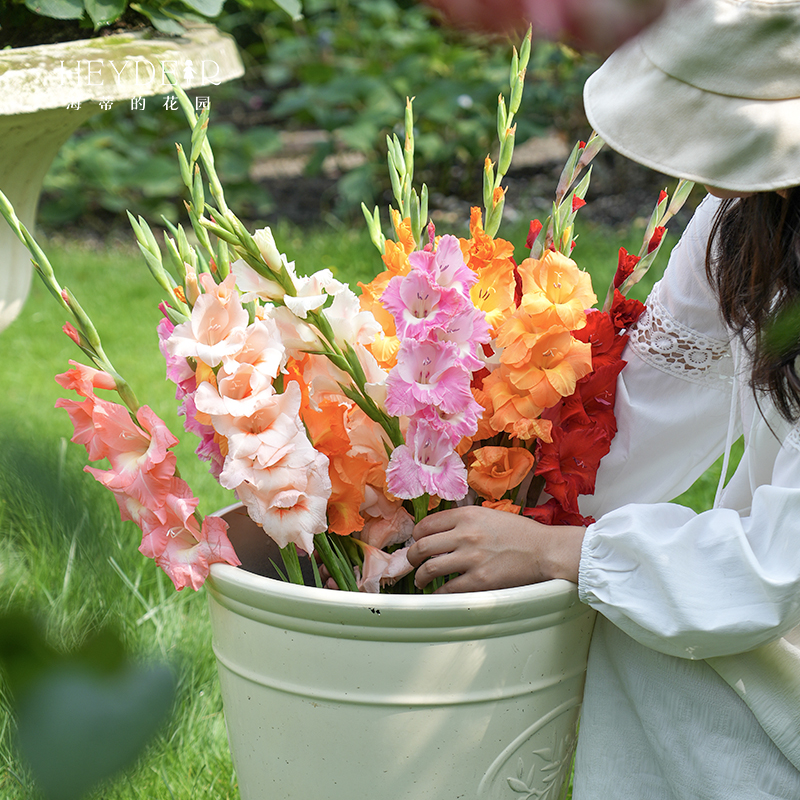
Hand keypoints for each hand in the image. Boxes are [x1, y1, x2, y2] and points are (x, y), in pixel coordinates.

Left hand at [407, 505, 584, 592]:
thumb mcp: (488, 515)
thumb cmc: (519, 533)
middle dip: (411, 557)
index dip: (416, 535)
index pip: (426, 524)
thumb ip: (464, 521)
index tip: (416, 542)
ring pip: (429, 568)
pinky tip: (438, 592)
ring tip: (420, 580)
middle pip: (421, 546)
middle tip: (412, 562)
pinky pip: (447, 588)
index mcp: (467, 515)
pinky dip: (438, 592)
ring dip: (420, 576)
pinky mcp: (479, 580)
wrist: (544, 550)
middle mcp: (466, 534)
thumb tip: (440, 532)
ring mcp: (471, 558)